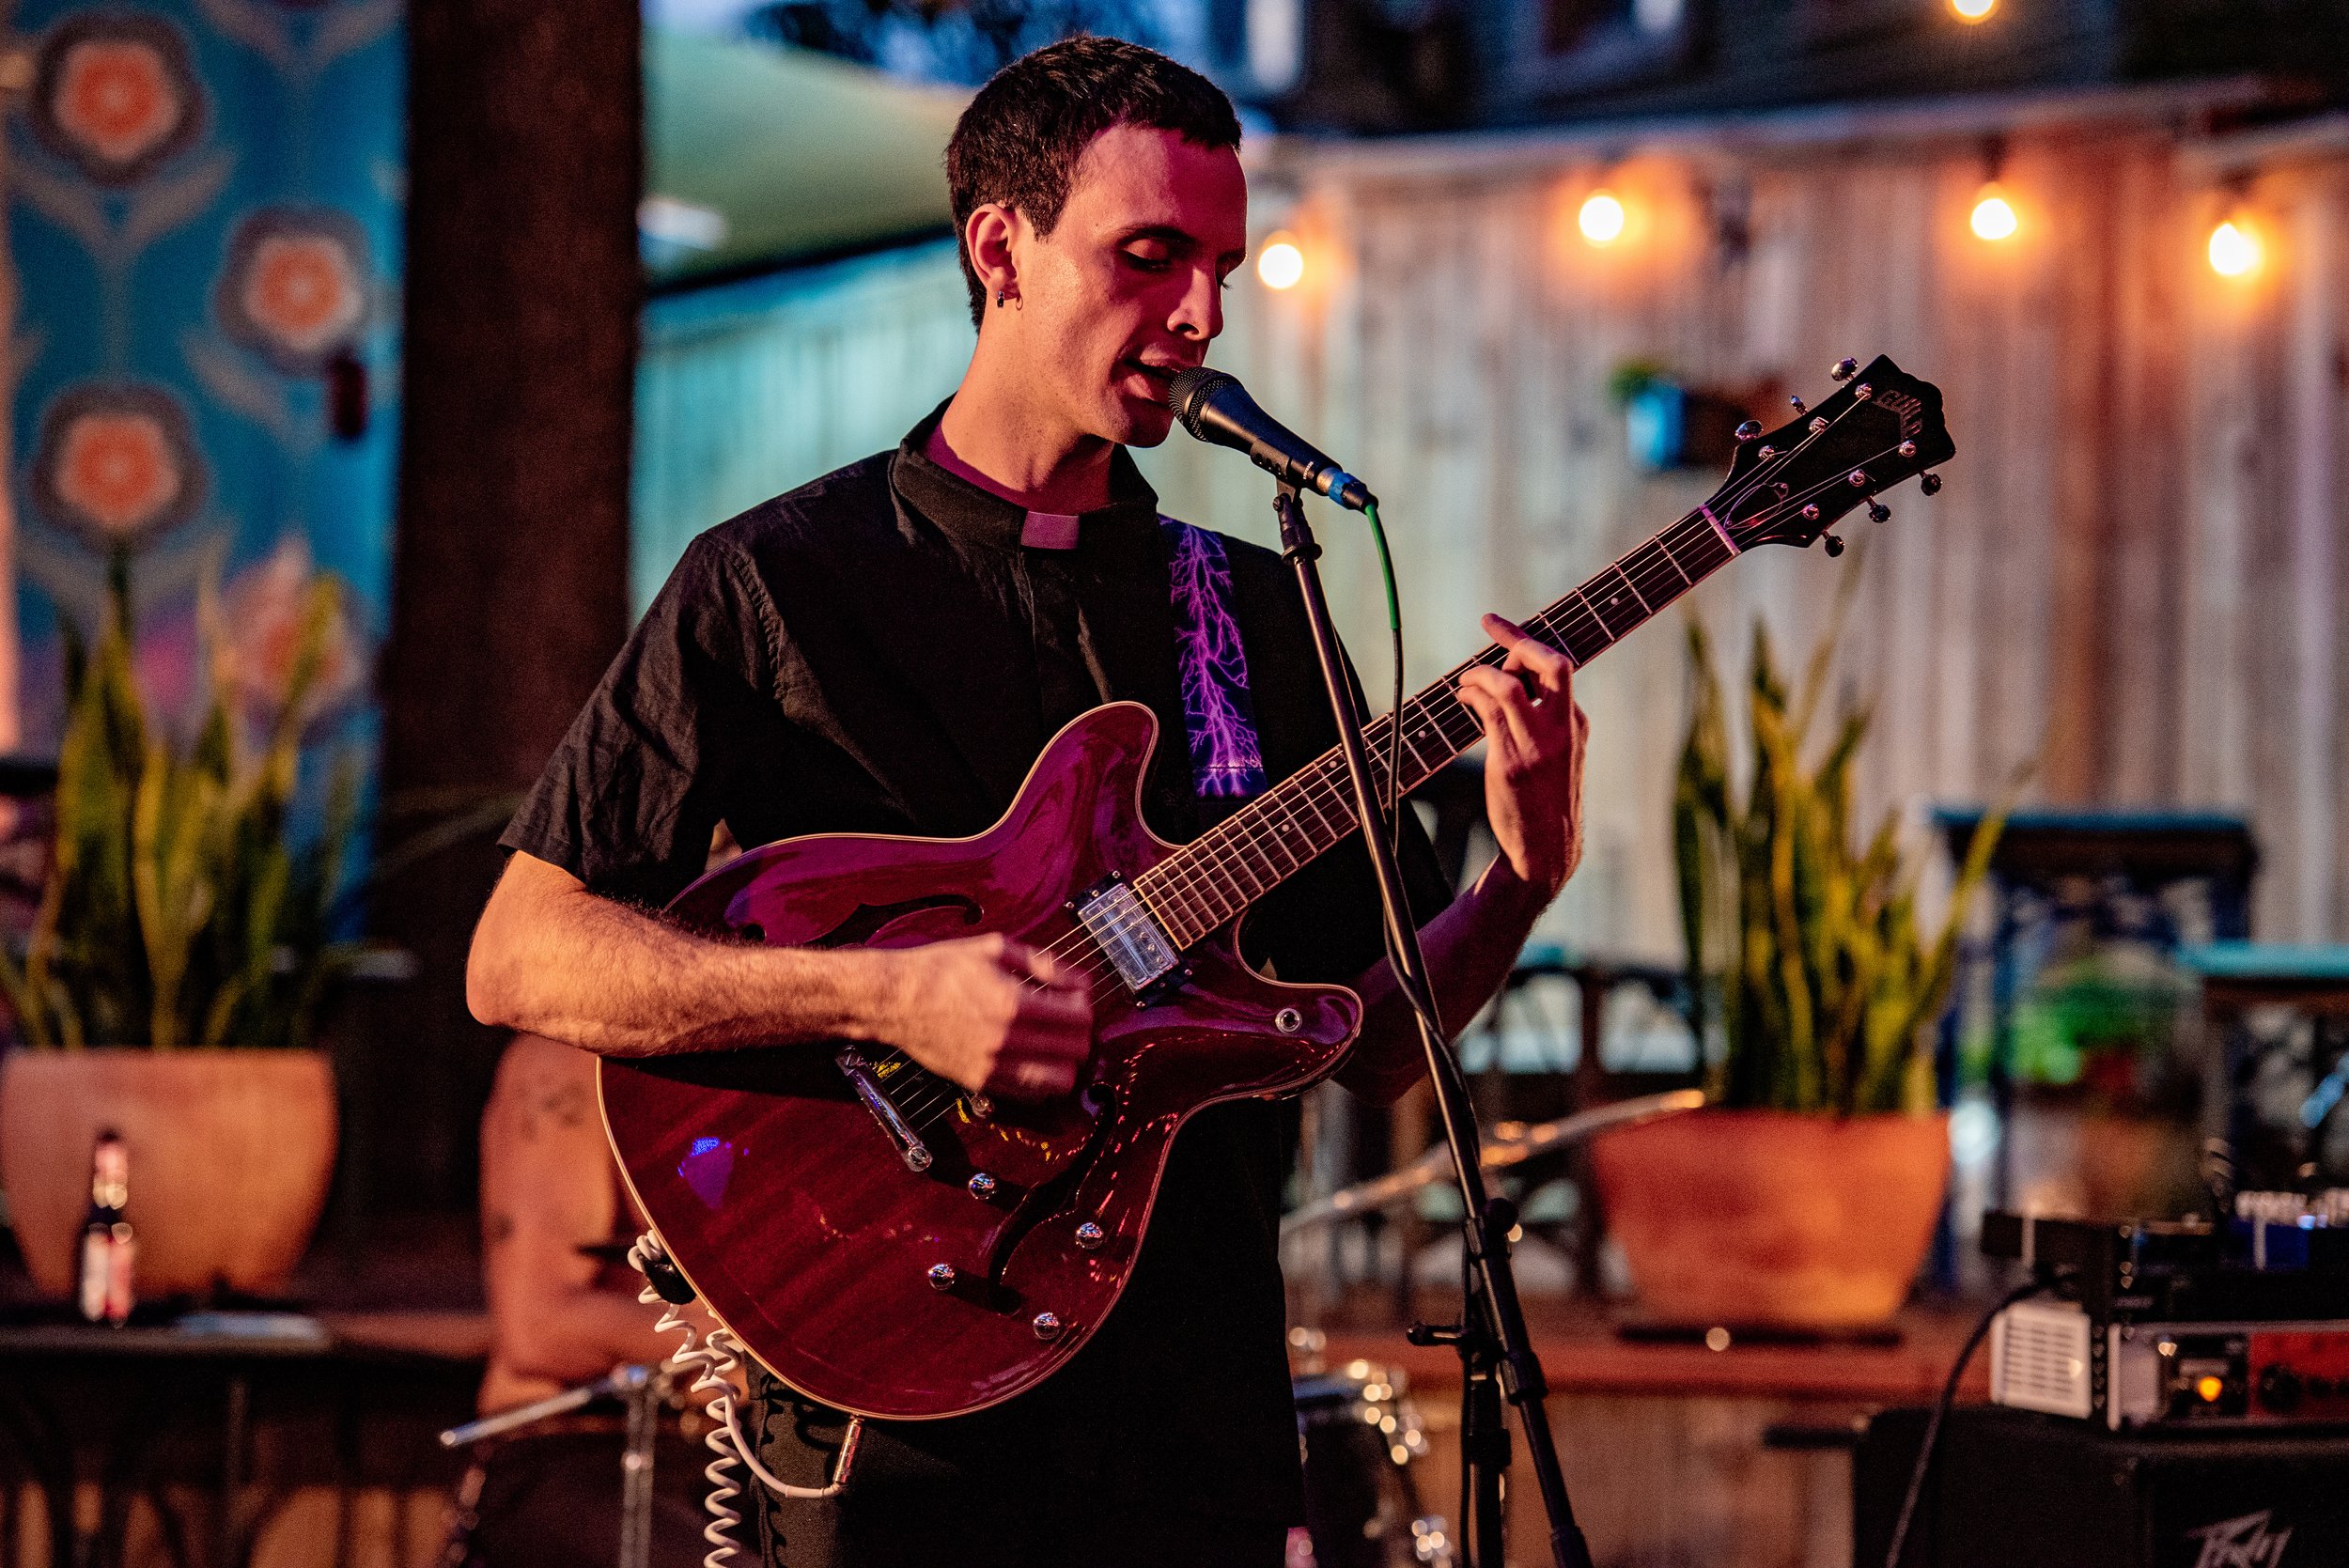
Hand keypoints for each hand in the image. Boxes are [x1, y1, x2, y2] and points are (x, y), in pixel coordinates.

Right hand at [873, 934, 1093, 1098]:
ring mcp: (993, 1066)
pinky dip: (1042, 1079)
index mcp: (1014, 1003)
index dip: (1085, 1006)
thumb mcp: (994, 949)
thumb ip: (1044, 964)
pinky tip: (1034, 1059)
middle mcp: (1006, 1040)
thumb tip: (1080, 980)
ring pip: (1059, 1081)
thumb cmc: (940, 970)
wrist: (895, 1000)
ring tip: (1056, 1045)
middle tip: (1069, 1021)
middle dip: (1081, 1034)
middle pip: (1076, 1051)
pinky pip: (1029, 1093)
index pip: (1079, 1018)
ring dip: (1067, 1062)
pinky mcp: (980, 1082)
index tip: (1076, 999)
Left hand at [1456, 613, 1588, 897]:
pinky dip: (1471, 696)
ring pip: (1508, 685)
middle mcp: (1562, 729)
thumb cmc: (1546, 800)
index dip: (1525, 642)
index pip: (1557, 667)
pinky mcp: (1511, 763)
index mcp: (1576, 724)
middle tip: (1490, 626)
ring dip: (1479, 673)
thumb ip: (1542, 720)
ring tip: (1466, 680)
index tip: (1497, 624)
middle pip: (1551, 663)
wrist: (1546, 850)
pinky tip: (1463, 698)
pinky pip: (1488, 713)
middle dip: (1516, 638)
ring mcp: (1537, 745)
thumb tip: (1505, 682)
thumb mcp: (1558, 755)